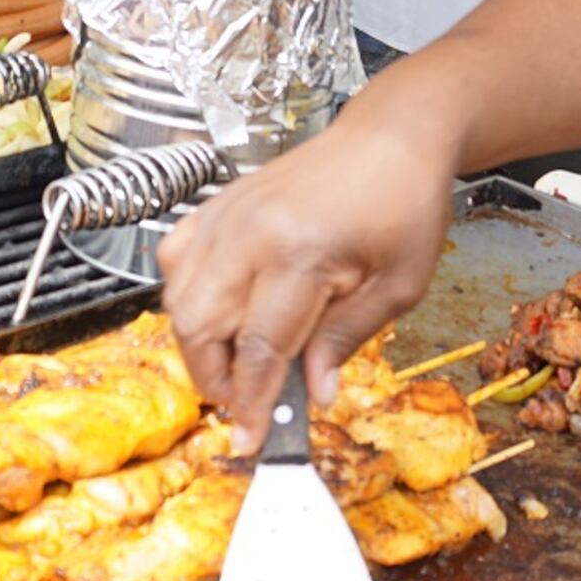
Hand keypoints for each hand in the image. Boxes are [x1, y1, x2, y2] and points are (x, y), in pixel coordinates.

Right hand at [158, 78, 463, 445]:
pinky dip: (187, 296)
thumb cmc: (404, 203)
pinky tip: (221, 311)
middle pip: (199, 328)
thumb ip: (346, 341)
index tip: (251, 442)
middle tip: (246, 405)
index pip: (258, 350)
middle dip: (216, 380)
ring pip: (178, 298)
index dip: (251, 405)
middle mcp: (250, 233)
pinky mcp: (217, 206)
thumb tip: (315, 394)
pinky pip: (176, 261)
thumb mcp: (398, 286)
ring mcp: (226, 216)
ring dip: (198, 344)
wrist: (392, 137)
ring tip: (237, 365)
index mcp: (299, 254)